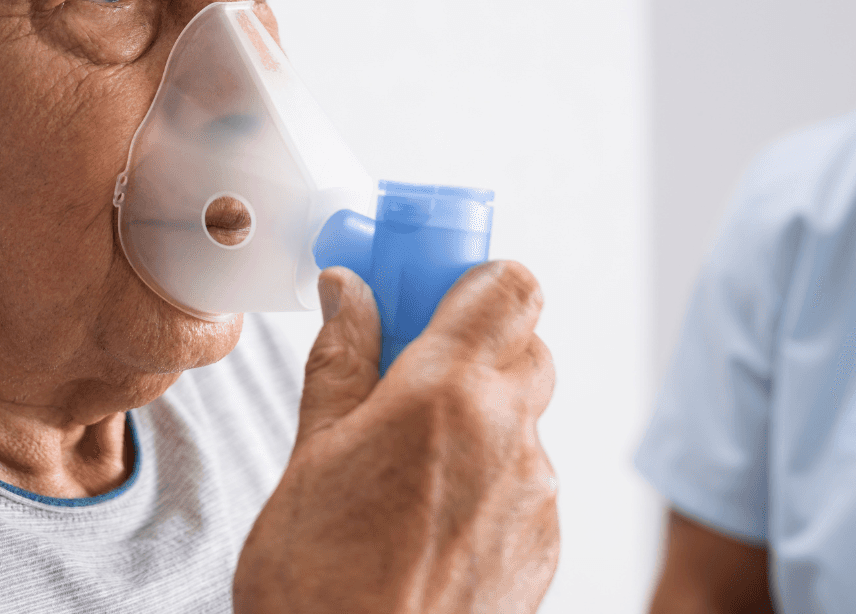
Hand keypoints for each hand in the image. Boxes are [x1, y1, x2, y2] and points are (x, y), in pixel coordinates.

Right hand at [234, 262, 558, 612]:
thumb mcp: (311, 451)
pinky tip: (428, 513)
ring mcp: (537, 497)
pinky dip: (490, 476)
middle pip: (526, 346)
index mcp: (448, 393)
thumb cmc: (319, 578)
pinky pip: (527, 482)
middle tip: (408, 367)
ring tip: (407, 459)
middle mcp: (510, 436)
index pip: (510, 286)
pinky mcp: (544, 549)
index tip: (429, 288)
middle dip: (475, 343)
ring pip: (525, 418)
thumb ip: (342, 359)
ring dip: (480, 415)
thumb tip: (349, 290)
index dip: (474, 277)